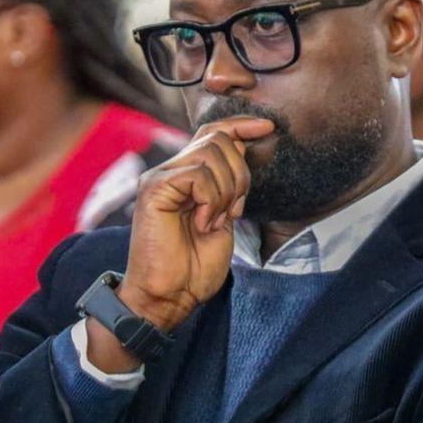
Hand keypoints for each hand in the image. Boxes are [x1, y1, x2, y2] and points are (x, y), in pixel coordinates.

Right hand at [86, 117, 273, 370]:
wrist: (169, 298)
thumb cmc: (194, 267)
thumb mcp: (223, 217)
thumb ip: (229, 184)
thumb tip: (242, 146)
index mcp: (186, 176)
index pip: (213, 131)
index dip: (241, 124)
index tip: (268, 127)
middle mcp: (170, 170)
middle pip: (218, 138)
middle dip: (240, 174)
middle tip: (232, 211)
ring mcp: (160, 177)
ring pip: (211, 153)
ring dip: (227, 190)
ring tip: (214, 221)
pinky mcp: (154, 189)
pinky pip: (198, 175)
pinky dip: (211, 200)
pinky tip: (202, 223)